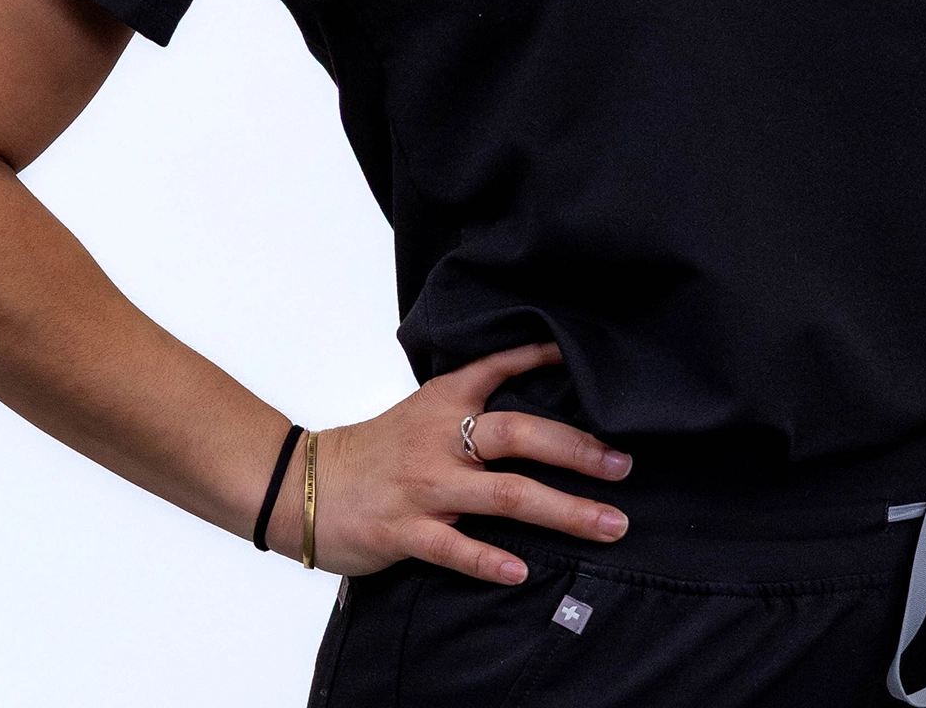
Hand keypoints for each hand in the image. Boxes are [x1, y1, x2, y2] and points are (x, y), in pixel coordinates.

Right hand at [272, 341, 631, 583]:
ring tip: (608, 524)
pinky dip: (491, 559)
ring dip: (563, 510)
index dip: (542, 356)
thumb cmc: (372, 452)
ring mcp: (424, 486)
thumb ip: (469, 408)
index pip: (499, 367)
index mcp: (443, 401)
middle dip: (577, 450)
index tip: (585, 355)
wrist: (302, 486)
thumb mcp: (421, 412)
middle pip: (519, 434)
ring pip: (504, 496)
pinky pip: (455, 548)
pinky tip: (523, 571)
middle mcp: (439, 439)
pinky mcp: (405, 531)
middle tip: (623, 465)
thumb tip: (533, 408)